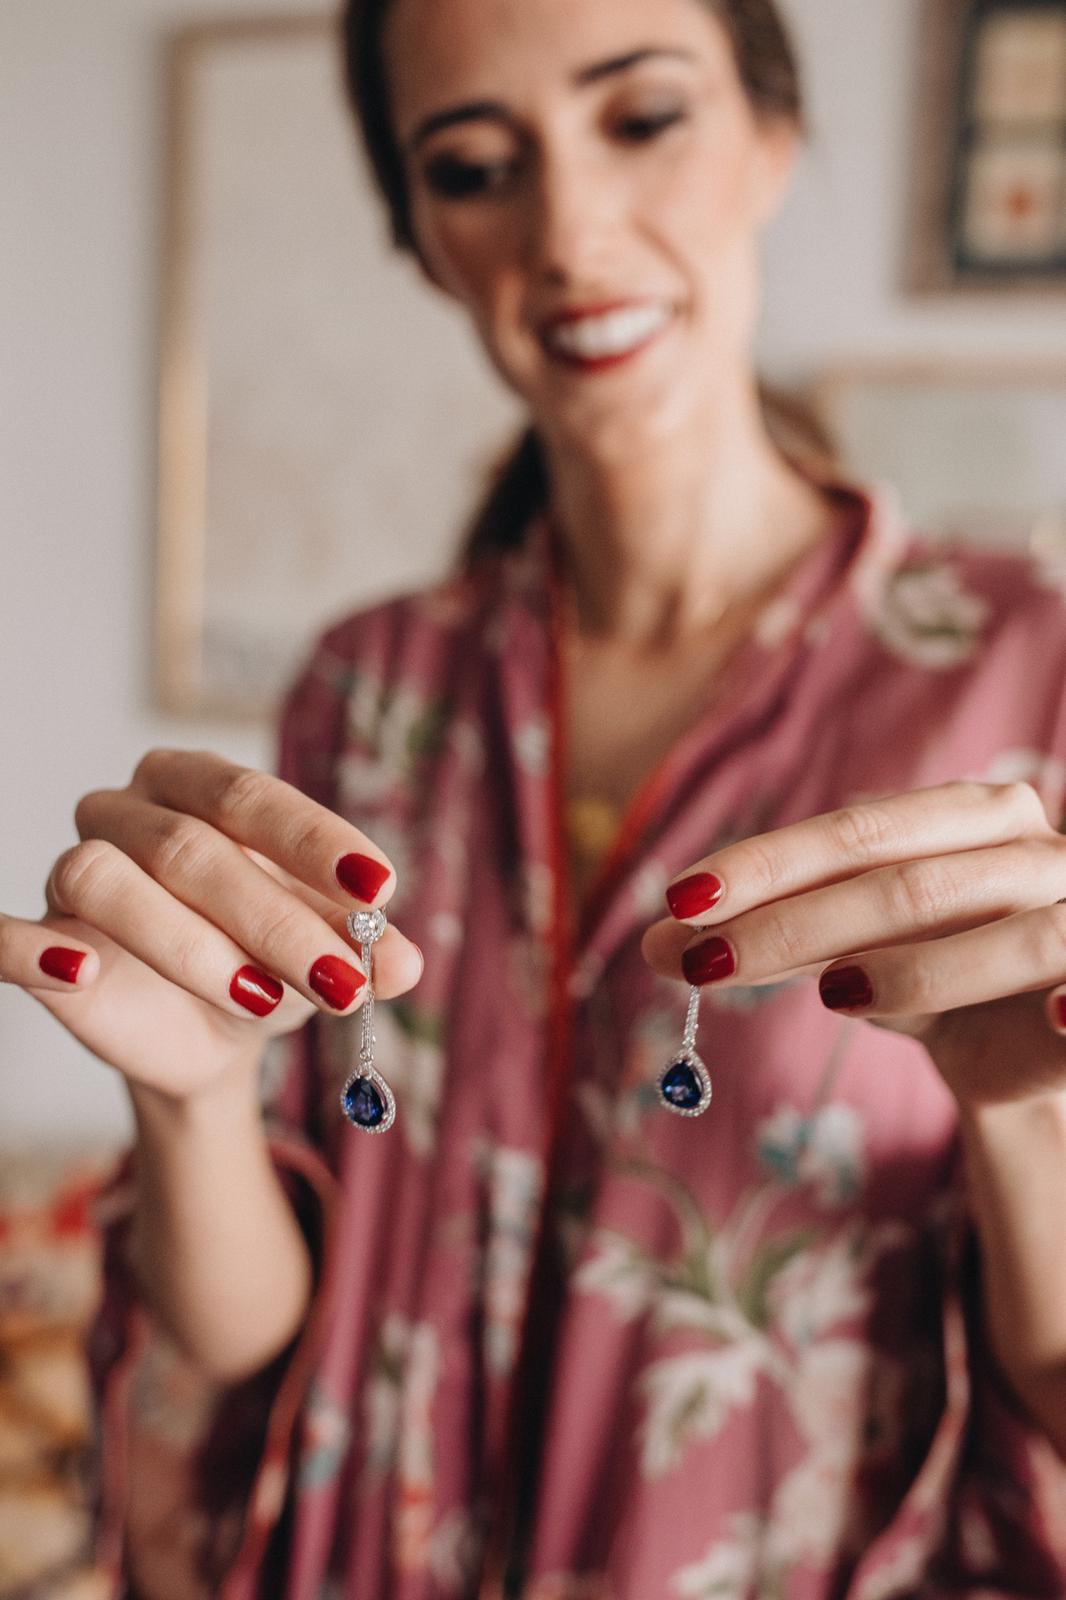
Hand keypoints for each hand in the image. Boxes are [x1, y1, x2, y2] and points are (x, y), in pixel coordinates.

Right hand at [1, 749, 422, 1102]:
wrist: (211, 1035)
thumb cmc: (272, 960)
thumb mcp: (330, 954)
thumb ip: (366, 949)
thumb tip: (409, 962)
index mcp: (202, 785)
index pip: (253, 796)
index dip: (315, 841)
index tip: (379, 890)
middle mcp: (131, 810)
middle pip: (190, 847)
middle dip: (275, 920)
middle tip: (344, 981)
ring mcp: (74, 869)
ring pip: (106, 880)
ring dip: (190, 945)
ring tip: (261, 998)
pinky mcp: (39, 935)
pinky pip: (3, 933)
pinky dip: (32, 948)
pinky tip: (83, 972)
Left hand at [643, 781, 1065, 1107]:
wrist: (1038, 1047)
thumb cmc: (941, 977)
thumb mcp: (850, 955)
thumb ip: (769, 941)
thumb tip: (650, 944)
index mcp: (969, 817)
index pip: (856, 831)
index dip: (768, 863)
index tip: (679, 899)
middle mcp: (1030, 848)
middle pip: (906, 880)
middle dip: (798, 923)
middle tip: (703, 962)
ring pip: (999, 931)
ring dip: (918, 966)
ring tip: (834, 995)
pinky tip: (1051, 1016)